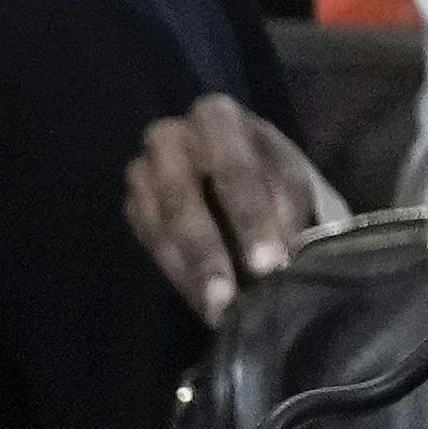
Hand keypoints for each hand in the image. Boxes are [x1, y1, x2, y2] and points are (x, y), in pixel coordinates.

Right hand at [123, 92, 342, 325]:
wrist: (241, 185)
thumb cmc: (273, 180)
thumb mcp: (291, 185)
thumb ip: (289, 211)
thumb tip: (288, 254)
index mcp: (217, 117)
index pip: (233, 167)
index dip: (252, 218)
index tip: (272, 263)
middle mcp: (170, 137)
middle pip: (183, 198)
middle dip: (211, 251)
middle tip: (234, 297)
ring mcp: (145, 172)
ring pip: (163, 226)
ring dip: (194, 271)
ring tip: (222, 311)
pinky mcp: (135, 206)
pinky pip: (152, 245)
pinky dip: (181, 277)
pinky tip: (206, 305)